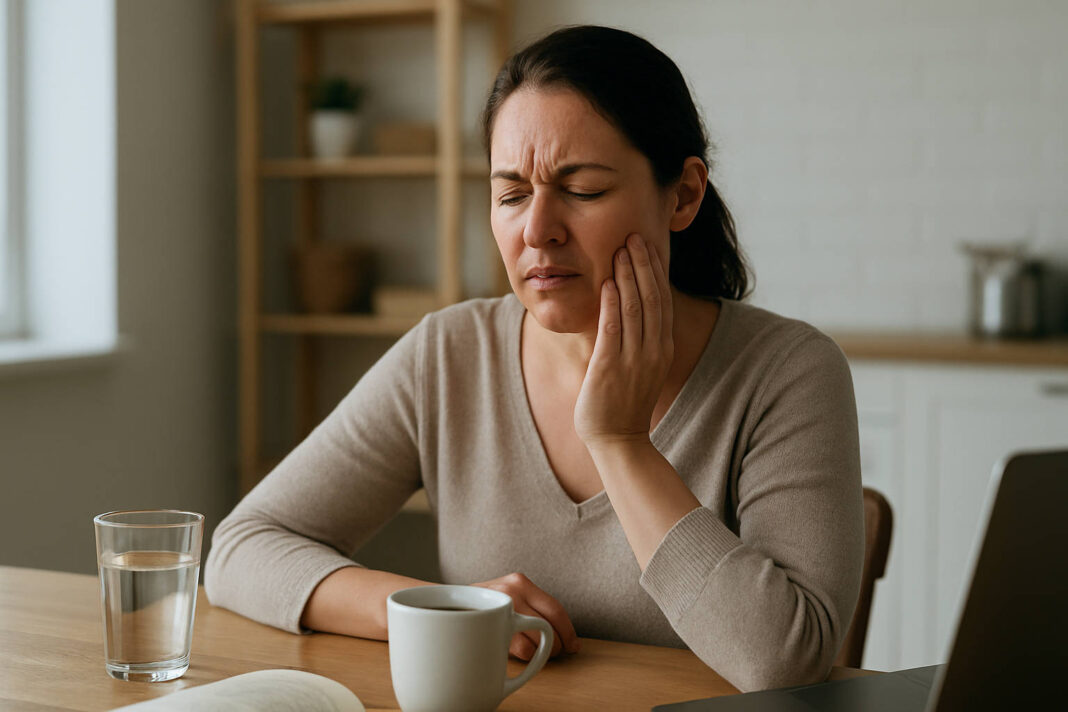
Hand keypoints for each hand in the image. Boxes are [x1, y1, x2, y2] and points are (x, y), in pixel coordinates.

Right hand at [472, 573, 579, 659]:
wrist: (440, 607)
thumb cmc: (478, 607)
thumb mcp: (504, 595)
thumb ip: (530, 606)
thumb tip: (567, 639)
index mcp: (519, 581)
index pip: (556, 608)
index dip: (569, 631)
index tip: (574, 646)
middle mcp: (512, 591)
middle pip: (551, 626)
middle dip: (558, 645)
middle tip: (554, 652)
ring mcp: (501, 609)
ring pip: (539, 641)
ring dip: (542, 654)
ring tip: (533, 652)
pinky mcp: (492, 628)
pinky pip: (524, 650)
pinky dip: (526, 657)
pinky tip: (516, 652)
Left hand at [574, 234, 673, 446]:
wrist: (618, 440)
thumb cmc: (623, 402)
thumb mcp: (639, 365)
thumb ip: (637, 338)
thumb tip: (628, 308)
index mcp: (661, 347)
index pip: (661, 300)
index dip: (655, 270)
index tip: (648, 245)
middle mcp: (652, 350)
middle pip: (652, 298)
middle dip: (643, 264)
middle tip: (634, 235)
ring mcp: (634, 359)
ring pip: (634, 308)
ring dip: (627, 276)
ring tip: (621, 249)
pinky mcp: (610, 368)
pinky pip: (613, 330)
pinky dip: (611, 305)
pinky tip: (607, 283)